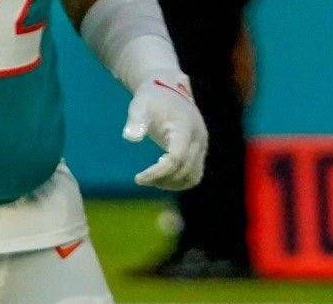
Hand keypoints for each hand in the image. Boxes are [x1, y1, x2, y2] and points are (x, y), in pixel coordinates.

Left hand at [123, 75, 206, 190]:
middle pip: (184, 170)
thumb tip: (129, 137)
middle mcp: (198, 138)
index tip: (138, 178)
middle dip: (161, 179)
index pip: (176, 158)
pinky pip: (194, 175)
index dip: (158, 172)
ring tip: (151, 180)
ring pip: (192, 177)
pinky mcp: (201, 152)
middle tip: (141, 179)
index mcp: (185, 127)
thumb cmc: (152, 98)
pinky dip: (179, 181)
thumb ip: (135, 120)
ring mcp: (202, 146)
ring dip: (171, 183)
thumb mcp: (140, 105)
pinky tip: (161, 178)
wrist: (169, 90)